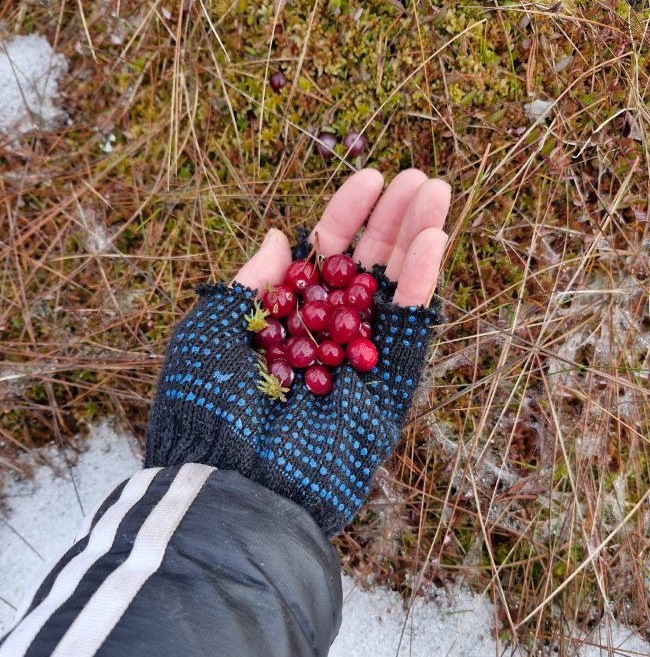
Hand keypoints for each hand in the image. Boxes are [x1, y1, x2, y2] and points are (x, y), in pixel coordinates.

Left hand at [145, 169, 449, 536]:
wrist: (229, 479)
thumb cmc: (205, 406)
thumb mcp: (209, 331)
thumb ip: (250, 282)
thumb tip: (281, 236)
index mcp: (282, 321)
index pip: (321, 258)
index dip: (344, 216)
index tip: (367, 177)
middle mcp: (324, 337)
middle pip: (364, 270)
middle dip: (390, 222)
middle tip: (417, 179)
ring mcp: (358, 362)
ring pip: (393, 293)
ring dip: (415, 241)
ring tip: (437, 192)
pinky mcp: (387, 390)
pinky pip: (407, 331)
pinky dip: (421, 286)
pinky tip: (434, 240)